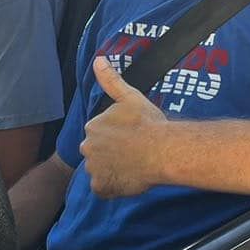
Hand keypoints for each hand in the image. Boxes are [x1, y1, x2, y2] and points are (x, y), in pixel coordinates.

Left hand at [80, 56, 167, 197]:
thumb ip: (111, 80)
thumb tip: (97, 60)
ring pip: (101, 171)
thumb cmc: (148, 123)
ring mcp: (94, 169)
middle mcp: (87, 148)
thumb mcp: (130, 97)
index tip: (132, 137)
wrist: (162, 150)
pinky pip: (104, 189)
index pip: (100, 134)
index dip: (117, 137)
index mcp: (92, 126)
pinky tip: (129, 179)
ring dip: (113, 170)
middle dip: (111, 153)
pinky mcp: (101, 187)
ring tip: (134, 166)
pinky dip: (113, 187)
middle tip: (134, 152)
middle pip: (97, 153)